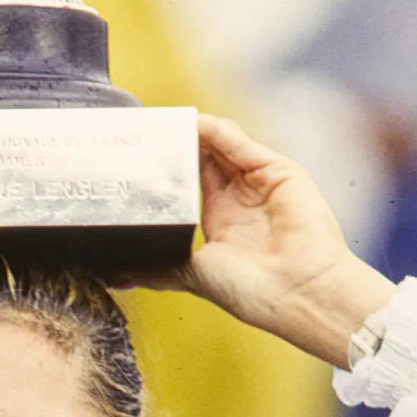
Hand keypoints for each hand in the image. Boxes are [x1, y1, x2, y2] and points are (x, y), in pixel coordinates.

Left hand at [136, 114, 395, 366]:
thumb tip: (119, 277)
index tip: (139, 151)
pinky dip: (217, 132)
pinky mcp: (279, 172)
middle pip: (207, 154)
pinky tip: (193, 124)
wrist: (297, 295)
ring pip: (223, 144)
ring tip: (165, 121)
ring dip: (195, 131)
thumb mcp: (195, 276)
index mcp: (222, 218)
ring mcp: (262, 182)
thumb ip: (160, 269)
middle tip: (148, 128)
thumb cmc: (253, 292)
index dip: (169, 163)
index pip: (192, 177)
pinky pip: (241, 145)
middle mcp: (242, 196)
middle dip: (179, 141)